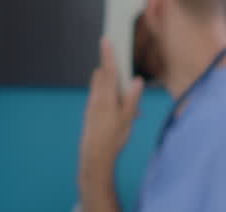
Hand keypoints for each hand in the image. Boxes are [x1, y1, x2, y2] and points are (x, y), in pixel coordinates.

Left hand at [79, 39, 144, 183]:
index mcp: (106, 98)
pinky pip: (98, 98)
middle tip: (127, 85)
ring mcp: (91, 105)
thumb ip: (132, 98)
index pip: (108, 71)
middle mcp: (96, 98)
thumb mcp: (127, 119)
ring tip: (127, 108)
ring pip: (100, 87)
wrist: (95, 156)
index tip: (106, 41)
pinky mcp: (89, 113)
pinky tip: (118, 115)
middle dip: (112, 72)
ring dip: (111, 88)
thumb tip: (136, 80)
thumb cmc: (113, 139)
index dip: (108, 55)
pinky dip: (108, 99)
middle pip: (101, 76)